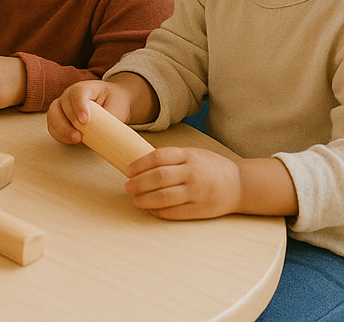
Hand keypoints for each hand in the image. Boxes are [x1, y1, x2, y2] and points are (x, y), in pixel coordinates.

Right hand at [47, 79, 133, 144]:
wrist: (112, 101)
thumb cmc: (114, 103)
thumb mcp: (118, 107)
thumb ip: (111, 118)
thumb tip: (108, 134)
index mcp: (86, 88)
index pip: (78, 93)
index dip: (79, 106)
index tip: (85, 121)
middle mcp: (70, 94)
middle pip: (63, 103)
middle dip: (69, 121)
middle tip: (79, 135)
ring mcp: (63, 104)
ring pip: (53, 114)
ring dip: (62, 128)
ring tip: (75, 139)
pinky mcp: (59, 117)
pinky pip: (52, 125)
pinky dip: (58, 134)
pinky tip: (70, 140)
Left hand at [124, 146, 242, 218]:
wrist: (239, 185)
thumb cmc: (210, 167)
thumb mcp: (192, 154)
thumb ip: (171, 158)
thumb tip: (141, 164)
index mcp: (188, 156)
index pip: (158, 157)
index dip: (139, 164)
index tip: (128, 170)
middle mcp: (192, 173)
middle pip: (159, 177)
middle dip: (138, 183)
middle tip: (127, 186)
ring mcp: (197, 192)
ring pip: (165, 196)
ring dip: (145, 199)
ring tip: (135, 199)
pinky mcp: (200, 210)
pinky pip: (175, 212)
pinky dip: (159, 211)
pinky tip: (150, 209)